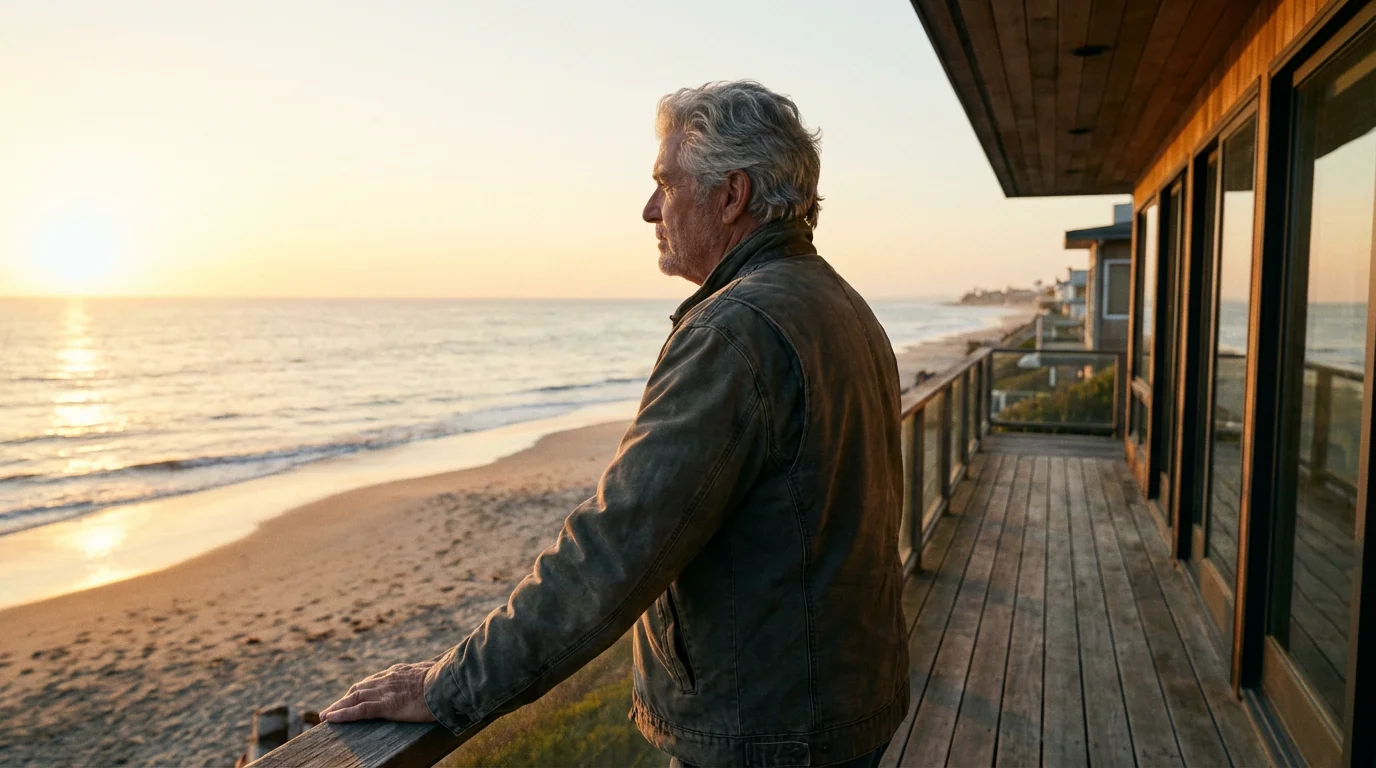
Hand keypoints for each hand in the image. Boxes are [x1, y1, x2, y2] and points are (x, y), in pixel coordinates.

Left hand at [320, 661, 439, 723]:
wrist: (450, 682)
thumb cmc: (450, 678)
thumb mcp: (442, 671)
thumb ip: (438, 668)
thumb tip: (449, 662)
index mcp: (401, 671)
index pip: (377, 680)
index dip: (364, 688)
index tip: (356, 694)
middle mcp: (389, 678)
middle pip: (361, 687)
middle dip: (346, 697)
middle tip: (334, 707)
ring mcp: (386, 691)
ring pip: (354, 698)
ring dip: (338, 706)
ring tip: (326, 715)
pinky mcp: (385, 705)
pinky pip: (358, 710)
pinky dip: (342, 714)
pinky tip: (330, 719)